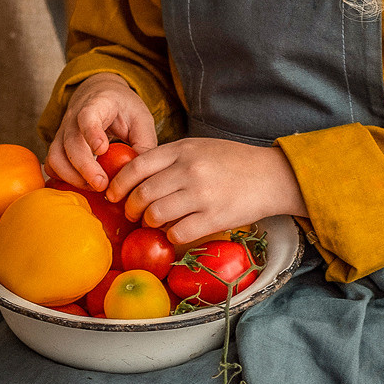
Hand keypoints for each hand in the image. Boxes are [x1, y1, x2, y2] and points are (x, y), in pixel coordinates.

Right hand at [44, 73, 156, 190]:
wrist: (100, 95)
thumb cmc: (123, 109)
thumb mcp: (141, 119)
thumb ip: (145, 144)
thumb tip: (142, 175)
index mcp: (98, 104)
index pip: (88, 115)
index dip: (92, 133)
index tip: (102, 150)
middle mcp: (74, 117)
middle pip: (70, 142)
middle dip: (85, 167)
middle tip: (102, 185)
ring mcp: (63, 132)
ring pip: (56, 156)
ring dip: (73, 177)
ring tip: (95, 187)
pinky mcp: (58, 146)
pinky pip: (51, 165)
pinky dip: (62, 179)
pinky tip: (82, 186)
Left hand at [106, 137, 307, 245]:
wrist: (270, 175)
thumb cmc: (232, 161)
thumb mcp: (199, 147)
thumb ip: (169, 158)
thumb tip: (135, 176)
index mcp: (183, 149)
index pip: (136, 166)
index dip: (118, 183)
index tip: (112, 194)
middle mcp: (189, 170)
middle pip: (143, 193)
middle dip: (131, 208)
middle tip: (133, 213)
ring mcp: (201, 195)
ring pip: (156, 215)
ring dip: (150, 223)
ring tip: (154, 223)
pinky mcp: (214, 218)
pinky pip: (178, 232)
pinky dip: (171, 235)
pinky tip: (176, 231)